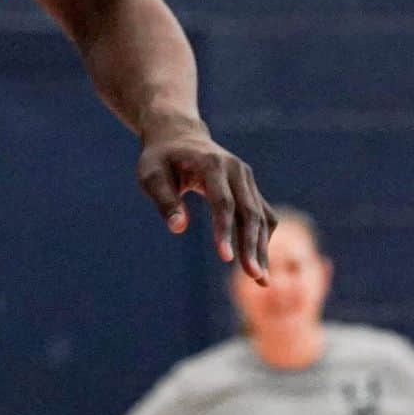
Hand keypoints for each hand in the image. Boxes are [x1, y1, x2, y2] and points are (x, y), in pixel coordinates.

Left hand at [136, 114, 276, 280]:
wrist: (178, 134)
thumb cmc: (160, 157)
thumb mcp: (151, 174)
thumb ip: (164, 200)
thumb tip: (178, 228)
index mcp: (212, 163)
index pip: (223, 201)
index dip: (225, 230)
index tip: (226, 259)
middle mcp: (236, 169)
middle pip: (249, 211)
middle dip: (252, 245)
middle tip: (254, 276)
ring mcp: (246, 177)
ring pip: (261, 216)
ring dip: (262, 247)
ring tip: (261, 279)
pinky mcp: (250, 187)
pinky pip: (263, 215)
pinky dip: (263, 239)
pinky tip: (258, 262)